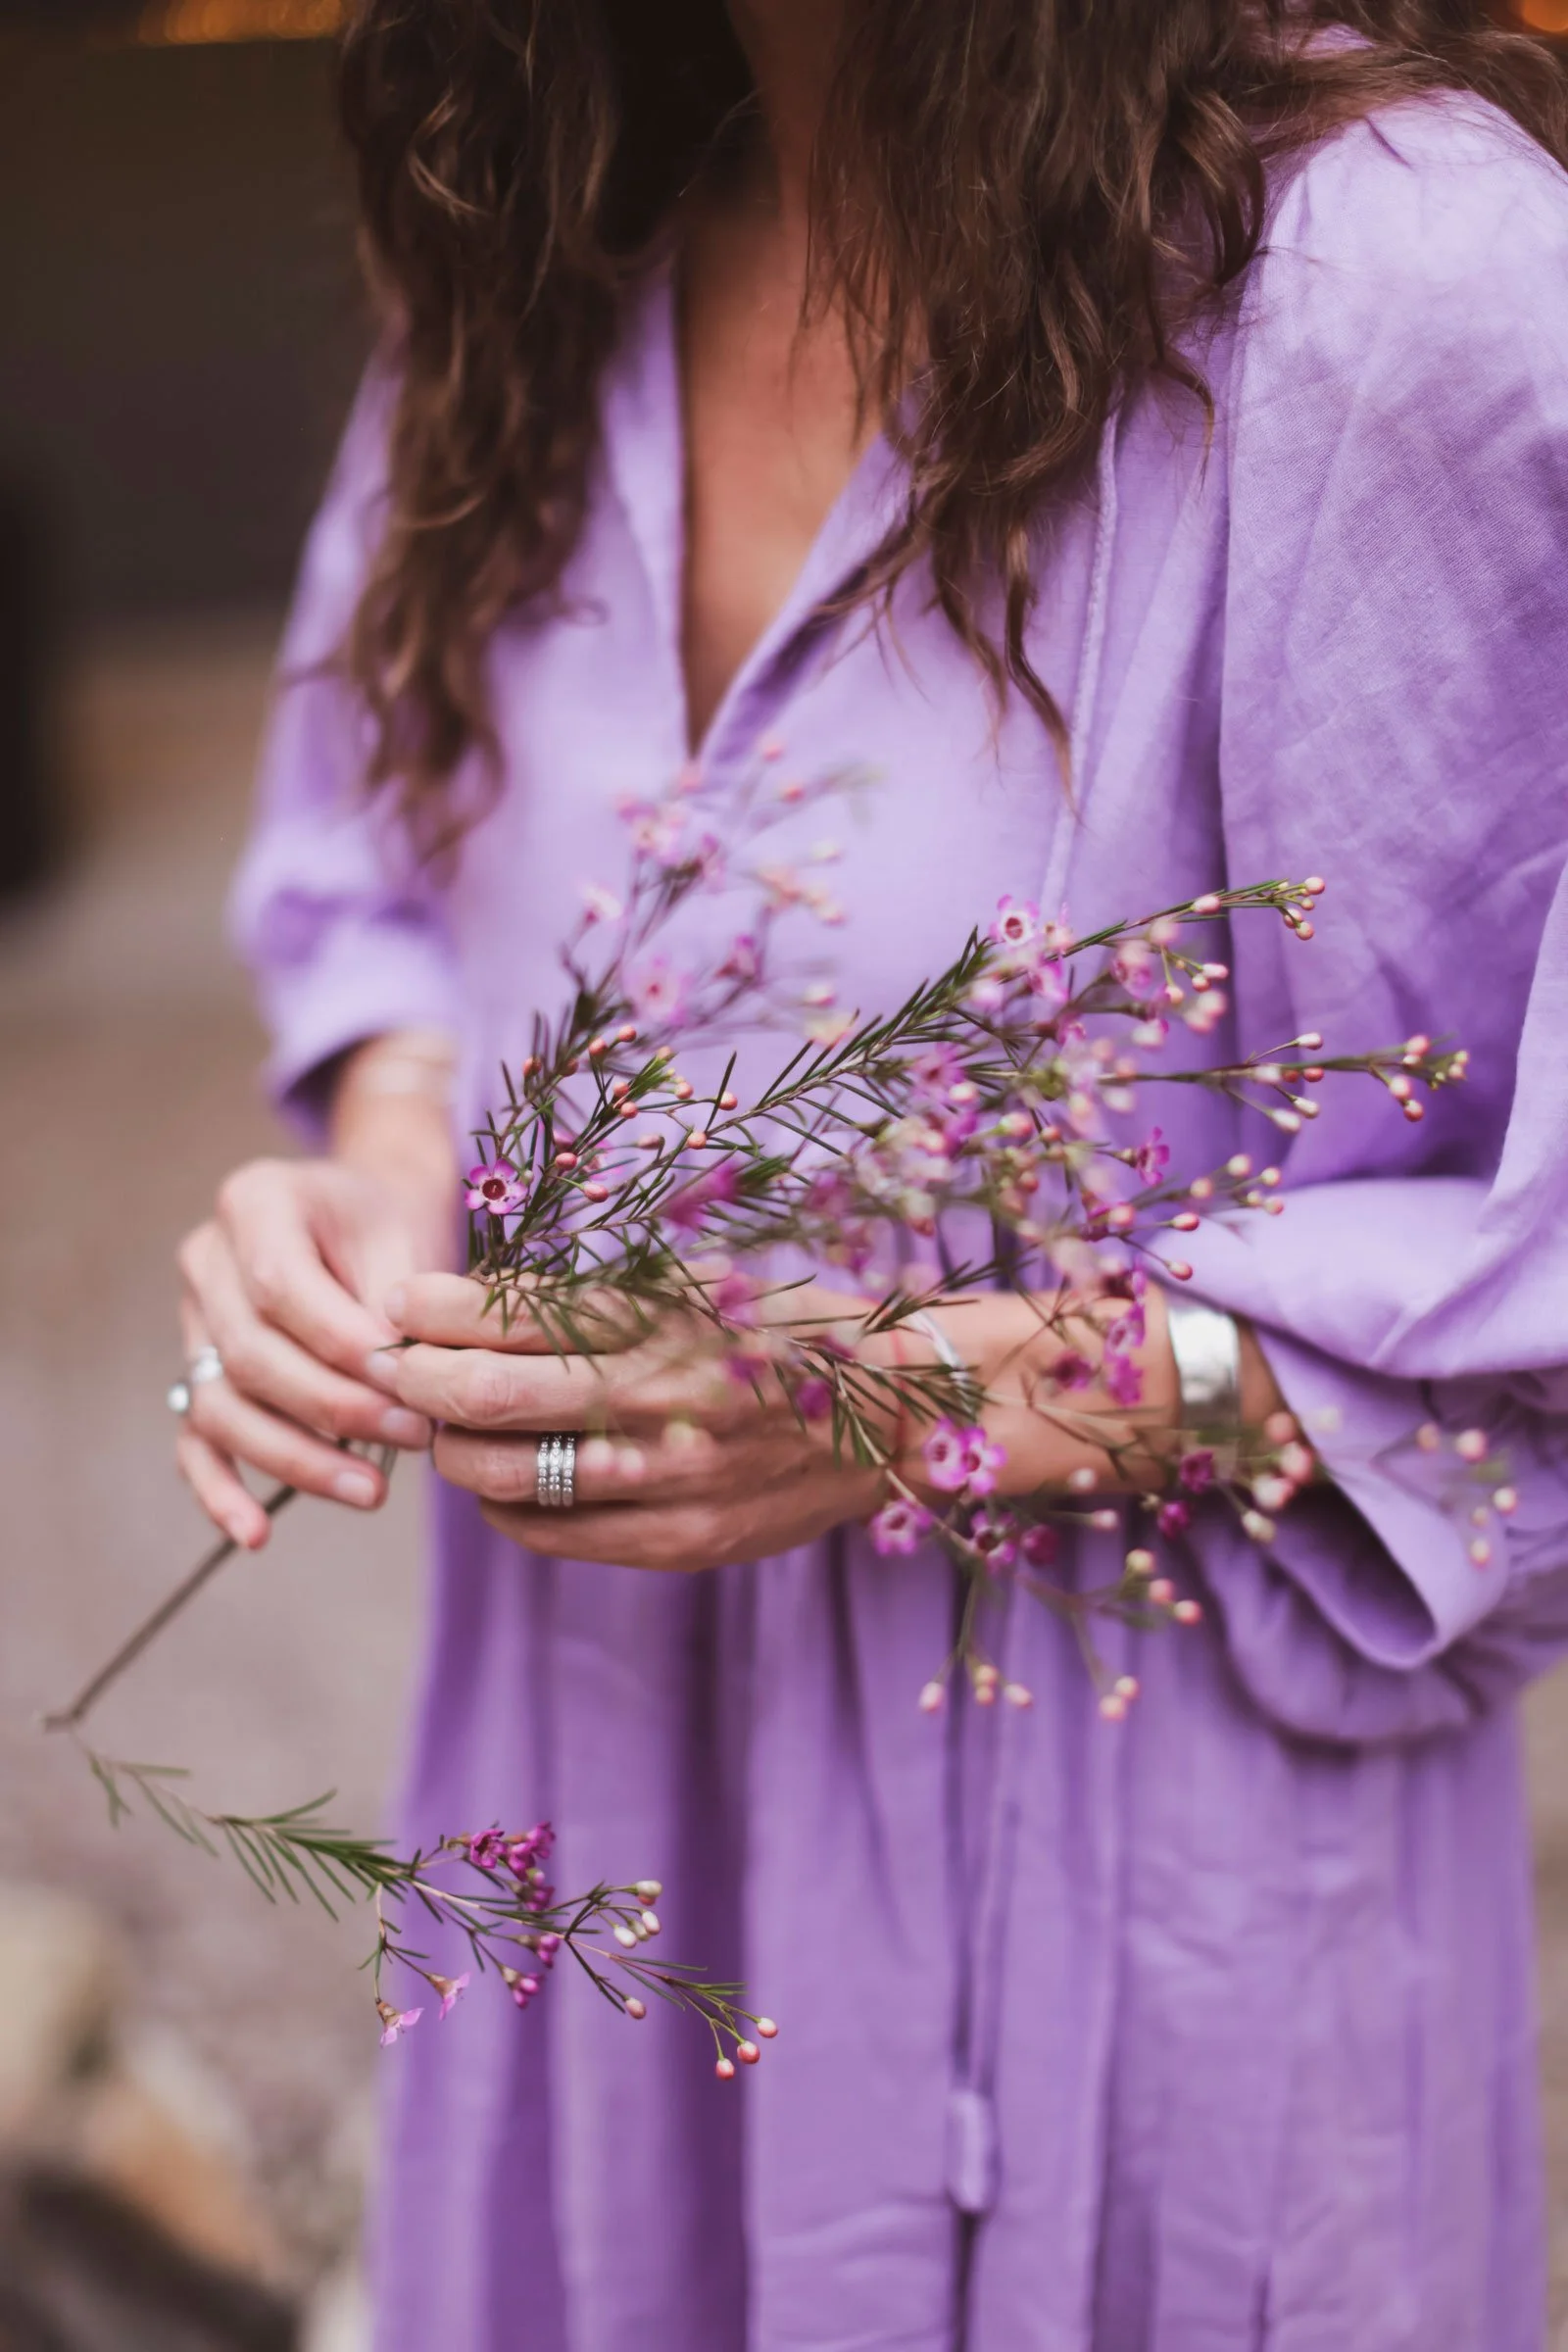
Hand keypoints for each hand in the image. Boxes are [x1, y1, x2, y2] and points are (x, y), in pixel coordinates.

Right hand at [174, 1157, 444, 1549]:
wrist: (367, 1217)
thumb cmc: (392, 1224)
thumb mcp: (404, 1237)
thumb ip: (394, 1306)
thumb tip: (398, 1387)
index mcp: (254, 1202)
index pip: (278, 1286)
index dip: (340, 1344)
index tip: (408, 1384)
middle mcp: (206, 1261)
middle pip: (248, 1354)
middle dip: (333, 1408)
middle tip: (412, 1439)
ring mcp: (193, 1322)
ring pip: (222, 1406)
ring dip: (297, 1458)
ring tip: (372, 1493)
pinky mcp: (198, 1374)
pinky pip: (196, 1440)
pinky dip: (222, 1490)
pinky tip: (256, 1533)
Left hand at [387, 1274, 885, 1570]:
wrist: (901, 1418)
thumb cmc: (793, 1332)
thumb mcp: (707, 1285)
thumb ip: (602, 1297)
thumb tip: (477, 1300)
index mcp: (665, 1319)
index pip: (511, 1315)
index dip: (433, 1311)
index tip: (401, 1305)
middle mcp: (660, 1399)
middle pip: (483, 1398)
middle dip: (414, 1381)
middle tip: (392, 1368)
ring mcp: (667, 1481)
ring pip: (500, 1476)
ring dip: (451, 1448)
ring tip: (446, 1424)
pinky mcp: (676, 1542)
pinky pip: (548, 1533)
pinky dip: (504, 1506)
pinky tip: (504, 1478)